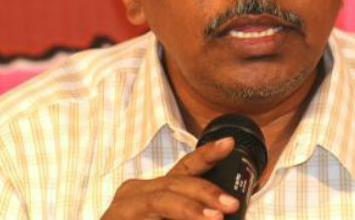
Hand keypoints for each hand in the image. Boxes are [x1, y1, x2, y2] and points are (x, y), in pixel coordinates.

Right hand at [100, 137, 239, 219]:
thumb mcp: (171, 218)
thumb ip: (196, 211)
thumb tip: (229, 211)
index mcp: (155, 191)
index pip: (185, 168)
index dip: (207, 154)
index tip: (229, 143)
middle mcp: (137, 193)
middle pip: (176, 183)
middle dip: (206, 191)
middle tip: (231, 203)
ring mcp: (123, 208)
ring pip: (161, 200)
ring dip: (190, 209)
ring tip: (215, 218)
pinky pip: (146, 217)